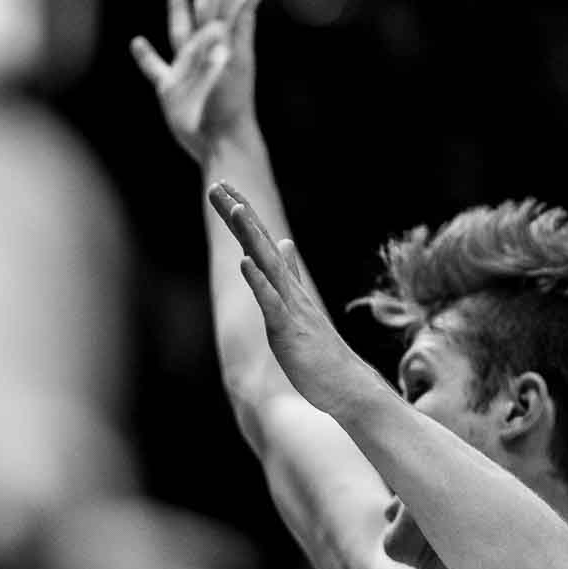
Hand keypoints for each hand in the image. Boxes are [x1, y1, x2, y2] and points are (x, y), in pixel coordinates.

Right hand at [130, 0, 263, 161]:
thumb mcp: (236, 59)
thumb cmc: (231, 102)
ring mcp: (188, 67)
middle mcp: (206, 49)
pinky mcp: (172, 88)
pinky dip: (145, 56)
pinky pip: (155, 68)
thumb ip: (240, 25)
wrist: (220, 140)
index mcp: (223, 39)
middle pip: (204, 6)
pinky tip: (137, 43)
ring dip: (179, 9)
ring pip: (181, 30)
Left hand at [207, 182, 377, 418]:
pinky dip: (259, 281)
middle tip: (219, 182)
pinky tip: (245, 263)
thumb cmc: (322, 353)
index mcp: (288, 286)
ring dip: (251, 236)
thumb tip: (286, 244)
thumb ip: (290, 274)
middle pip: (261, 243)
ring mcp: (290, 308)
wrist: (347, 386)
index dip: (243, 215)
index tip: (226, 188)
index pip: (262, 242)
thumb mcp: (300, 307)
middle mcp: (290, 290)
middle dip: (239, 212)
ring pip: (268, 265)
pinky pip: (271, 302)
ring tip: (234, 209)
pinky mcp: (288, 330)